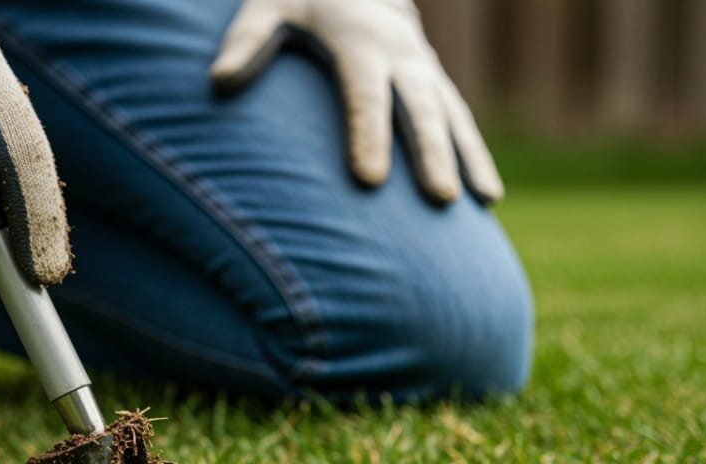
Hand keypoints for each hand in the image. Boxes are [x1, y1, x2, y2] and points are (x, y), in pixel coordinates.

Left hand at [210, 0, 502, 203]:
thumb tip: (219, 80)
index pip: (364, 92)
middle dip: (431, 153)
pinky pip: (458, 118)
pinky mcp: (432, 80)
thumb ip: (246, 42)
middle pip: (420, 107)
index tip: (368, 180)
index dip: (367, 134)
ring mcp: (422, 66)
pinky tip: (486, 198)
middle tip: (438, 199)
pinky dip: (474, 154)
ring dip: (467, 157)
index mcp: (358, 37)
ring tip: (481, 202)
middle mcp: (400, 52)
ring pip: (451, 114)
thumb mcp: (267, 5)